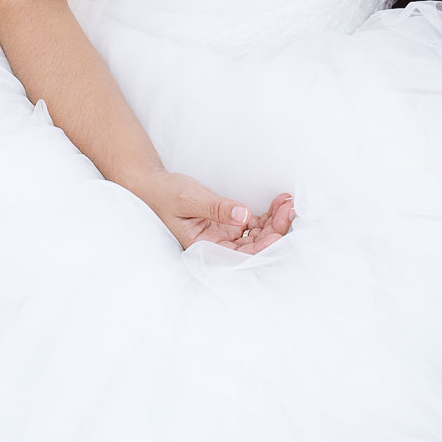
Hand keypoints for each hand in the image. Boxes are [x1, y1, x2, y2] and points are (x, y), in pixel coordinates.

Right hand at [129, 170, 294, 252]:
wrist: (152, 186)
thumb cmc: (165, 195)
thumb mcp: (191, 199)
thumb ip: (217, 208)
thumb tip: (244, 215)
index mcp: (204, 248)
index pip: (239, 256)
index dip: (262, 247)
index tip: (278, 232)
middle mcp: (217, 246)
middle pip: (253, 246)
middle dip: (275, 230)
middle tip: (289, 209)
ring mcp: (224, 235)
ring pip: (257, 234)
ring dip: (275, 221)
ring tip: (287, 202)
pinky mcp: (227, 223)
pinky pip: (253, 223)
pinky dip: (268, 214)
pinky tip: (279, 203)